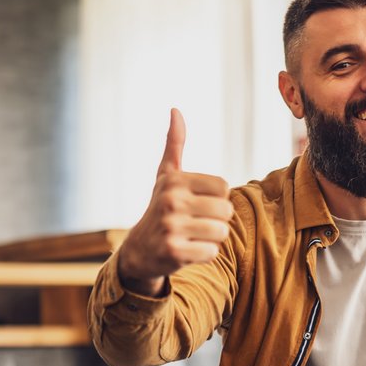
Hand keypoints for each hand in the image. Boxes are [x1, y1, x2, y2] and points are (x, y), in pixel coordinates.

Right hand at [115, 109, 232, 295]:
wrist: (140, 249)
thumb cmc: (161, 208)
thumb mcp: (166, 175)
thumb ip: (175, 144)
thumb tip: (175, 110)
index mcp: (174, 180)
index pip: (224, 186)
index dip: (217, 198)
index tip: (198, 203)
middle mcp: (171, 201)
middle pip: (226, 210)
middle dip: (217, 220)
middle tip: (196, 223)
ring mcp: (171, 227)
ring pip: (221, 232)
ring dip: (212, 238)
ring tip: (192, 236)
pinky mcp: (173, 252)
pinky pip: (212, 252)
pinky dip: (205, 255)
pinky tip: (188, 251)